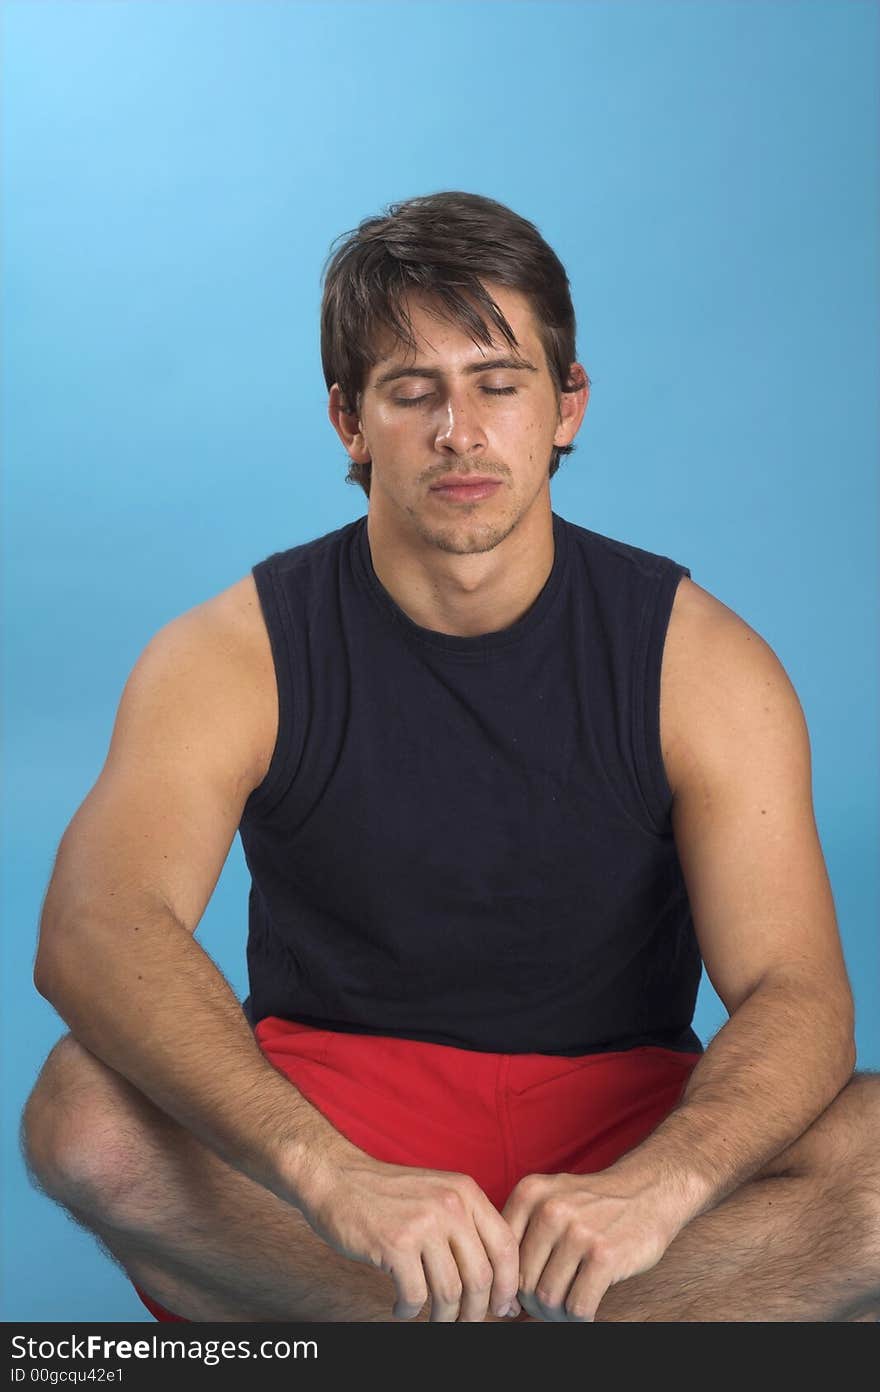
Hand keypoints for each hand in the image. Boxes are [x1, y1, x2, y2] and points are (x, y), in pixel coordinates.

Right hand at [298, 1142, 522, 1321]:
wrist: (336, 1178)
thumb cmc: (387, 1195)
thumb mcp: (437, 1194)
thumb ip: (467, 1230)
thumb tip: (499, 1288)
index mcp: (466, 1192)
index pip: (505, 1247)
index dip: (508, 1285)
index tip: (501, 1308)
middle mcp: (450, 1205)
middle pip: (481, 1277)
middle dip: (476, 1312)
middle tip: (465, 1324)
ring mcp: (423, 1224)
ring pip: (450, 1292)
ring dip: (443, 1318)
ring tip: (433, 1320)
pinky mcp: (395, 1245)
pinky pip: (415, 1296)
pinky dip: (409, 1311)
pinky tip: (401, 1307)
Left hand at [500, 1169, 679, 1321]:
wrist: (648, 1190)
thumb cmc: (594, 1205)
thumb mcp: (551, 1199)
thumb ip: (523, 1235)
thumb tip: (503, 1298)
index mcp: (529, 1193)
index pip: (502, 1256)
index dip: (508, 1286)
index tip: (518, 1300)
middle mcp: (550, 1209)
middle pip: (523, 1282)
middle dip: (535, 1304)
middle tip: (551, 1307)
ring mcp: (577, 1231)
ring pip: (548, 1298)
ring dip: (558, 1315)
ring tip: (569, 1307)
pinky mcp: (604, 1255)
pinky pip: (577, 1306)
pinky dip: (579, 1318)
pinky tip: (587, 1308)